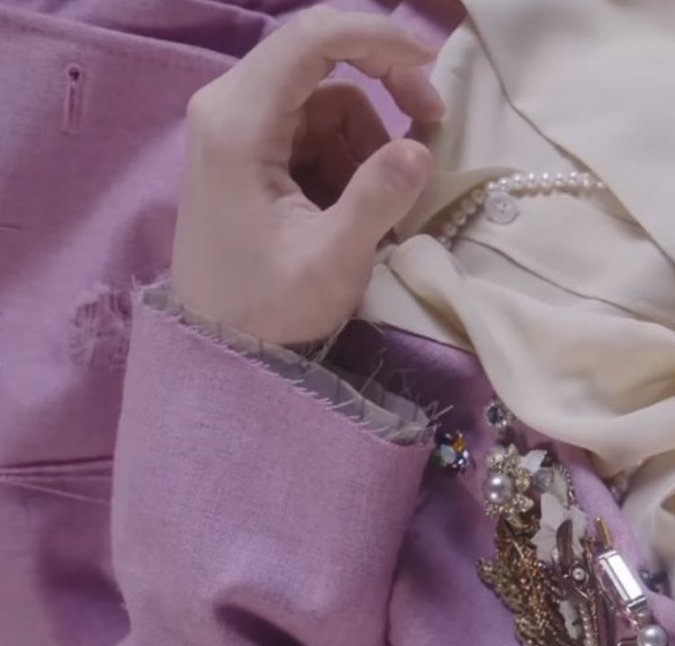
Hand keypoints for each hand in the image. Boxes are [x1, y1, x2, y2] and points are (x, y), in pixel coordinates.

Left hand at [171, 6, 442, 344]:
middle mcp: (225, 106)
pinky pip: (308, 127)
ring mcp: (230, 127)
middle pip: (319, 56)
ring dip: (364, 138)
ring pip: (321, 97)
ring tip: (380, 203)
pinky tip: (351, 205)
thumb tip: (421, 148)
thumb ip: (377, 200)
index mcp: (238, 121)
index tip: (431, 64)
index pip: (314, 36)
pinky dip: (343, 155)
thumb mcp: (330, 263)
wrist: (215, 348)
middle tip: (429, 125)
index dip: (380, 36)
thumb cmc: (266, 310)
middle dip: (382, 84)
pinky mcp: (241, 151)